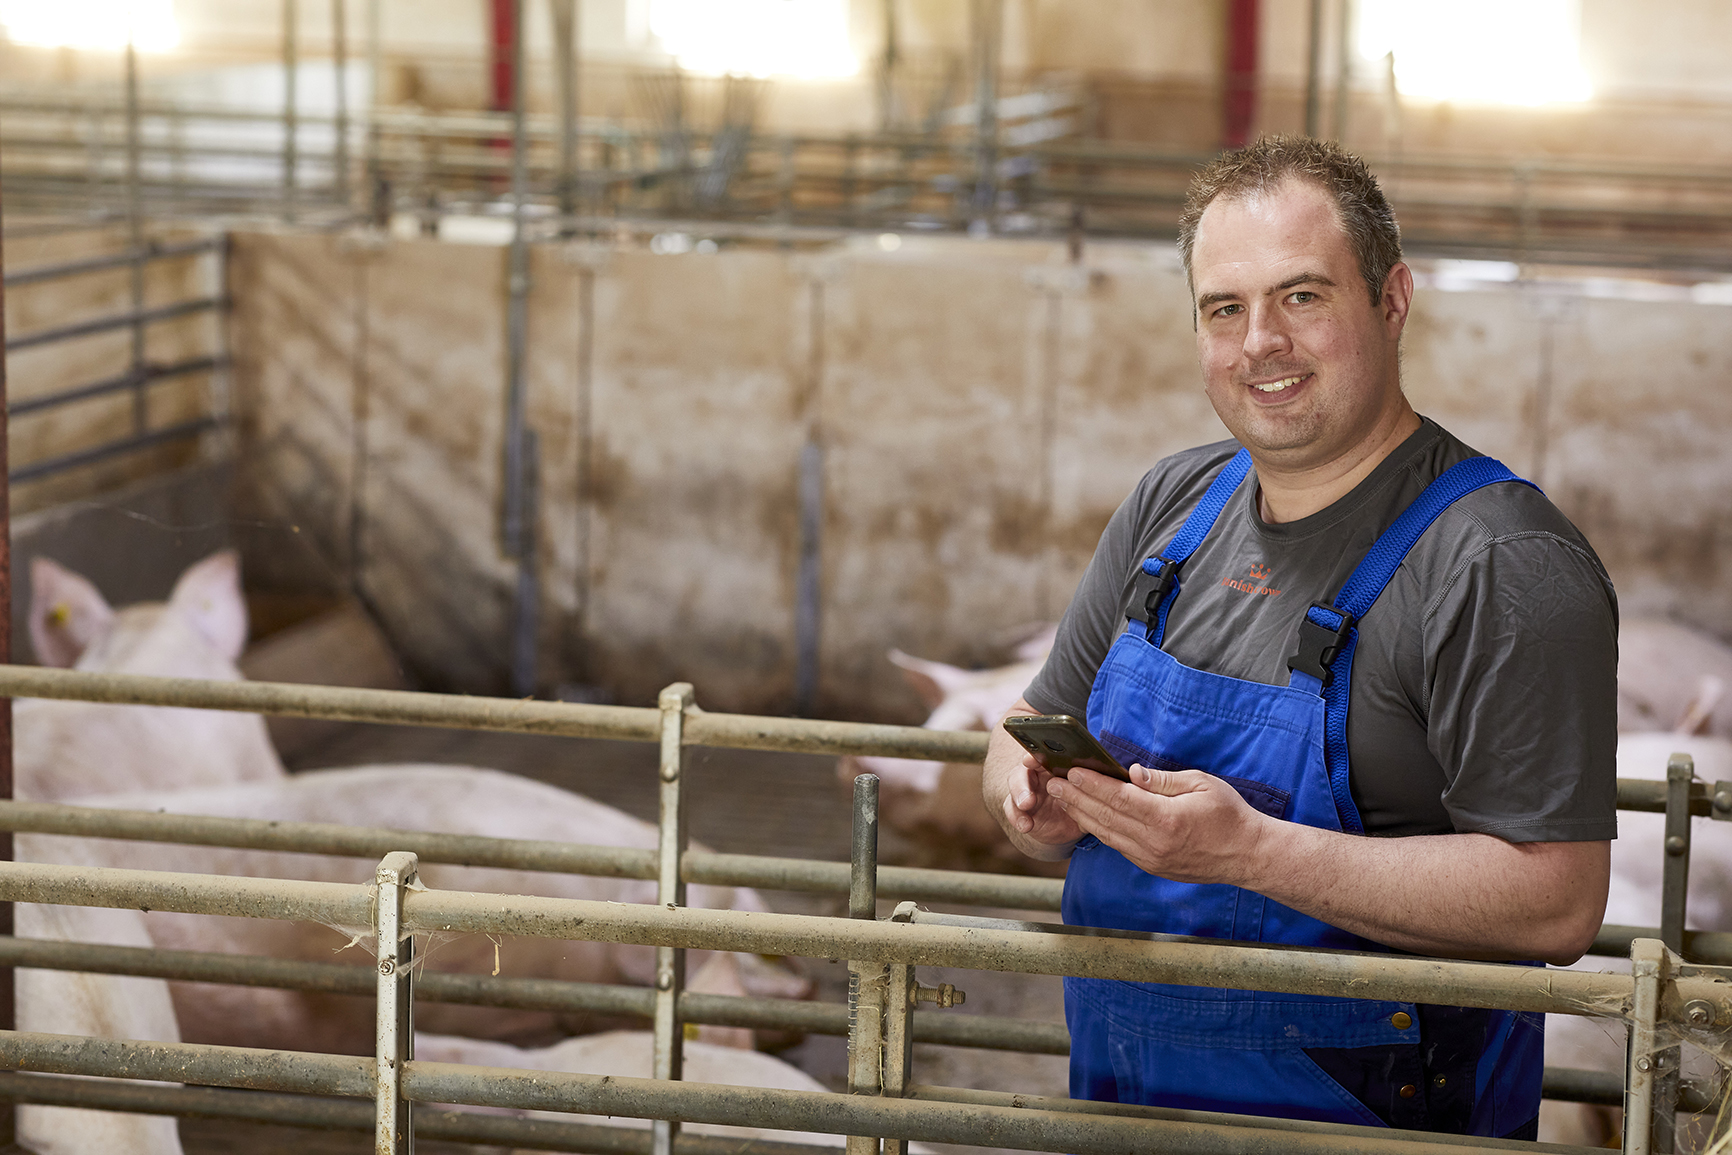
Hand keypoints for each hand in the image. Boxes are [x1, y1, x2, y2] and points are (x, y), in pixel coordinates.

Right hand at [1001, 752, 1084, 849]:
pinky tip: (1026, 826)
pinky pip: (1014, 811)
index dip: (1035, 754)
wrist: (1068, 824)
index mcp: (1054, 763)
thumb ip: (1092, 783)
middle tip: (1030, 791)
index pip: (1043, 753)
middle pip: (1024, 769)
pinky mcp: (1019, 809)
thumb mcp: (1090, 792)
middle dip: (1024, 779)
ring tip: (1026, 805)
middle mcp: (1037, 773)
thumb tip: (1105, 775)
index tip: (1032, 759)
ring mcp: (1026, 790)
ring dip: (1020, 795)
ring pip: (1015, 787)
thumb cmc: (1081, 800)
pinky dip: (1019, 818)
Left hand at [1047, 764, 1270, 885]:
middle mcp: (1154, 843)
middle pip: (1105, 817)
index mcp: (1166, 819)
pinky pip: (1118, 845)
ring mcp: (1151, 858)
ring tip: (1062, 797)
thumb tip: (1132, 773)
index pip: (1118, 798)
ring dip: (1081, 814)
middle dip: (1075, 798)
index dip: (1091, 784)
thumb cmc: (1228, 814)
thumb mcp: (1201, 784)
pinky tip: (1087, 816)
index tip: (1071, 771)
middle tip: (1052, 782)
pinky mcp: (1151, 866)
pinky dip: (1099, 829)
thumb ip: (1162, 780)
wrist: (1246, 855)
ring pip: (1106, 834)